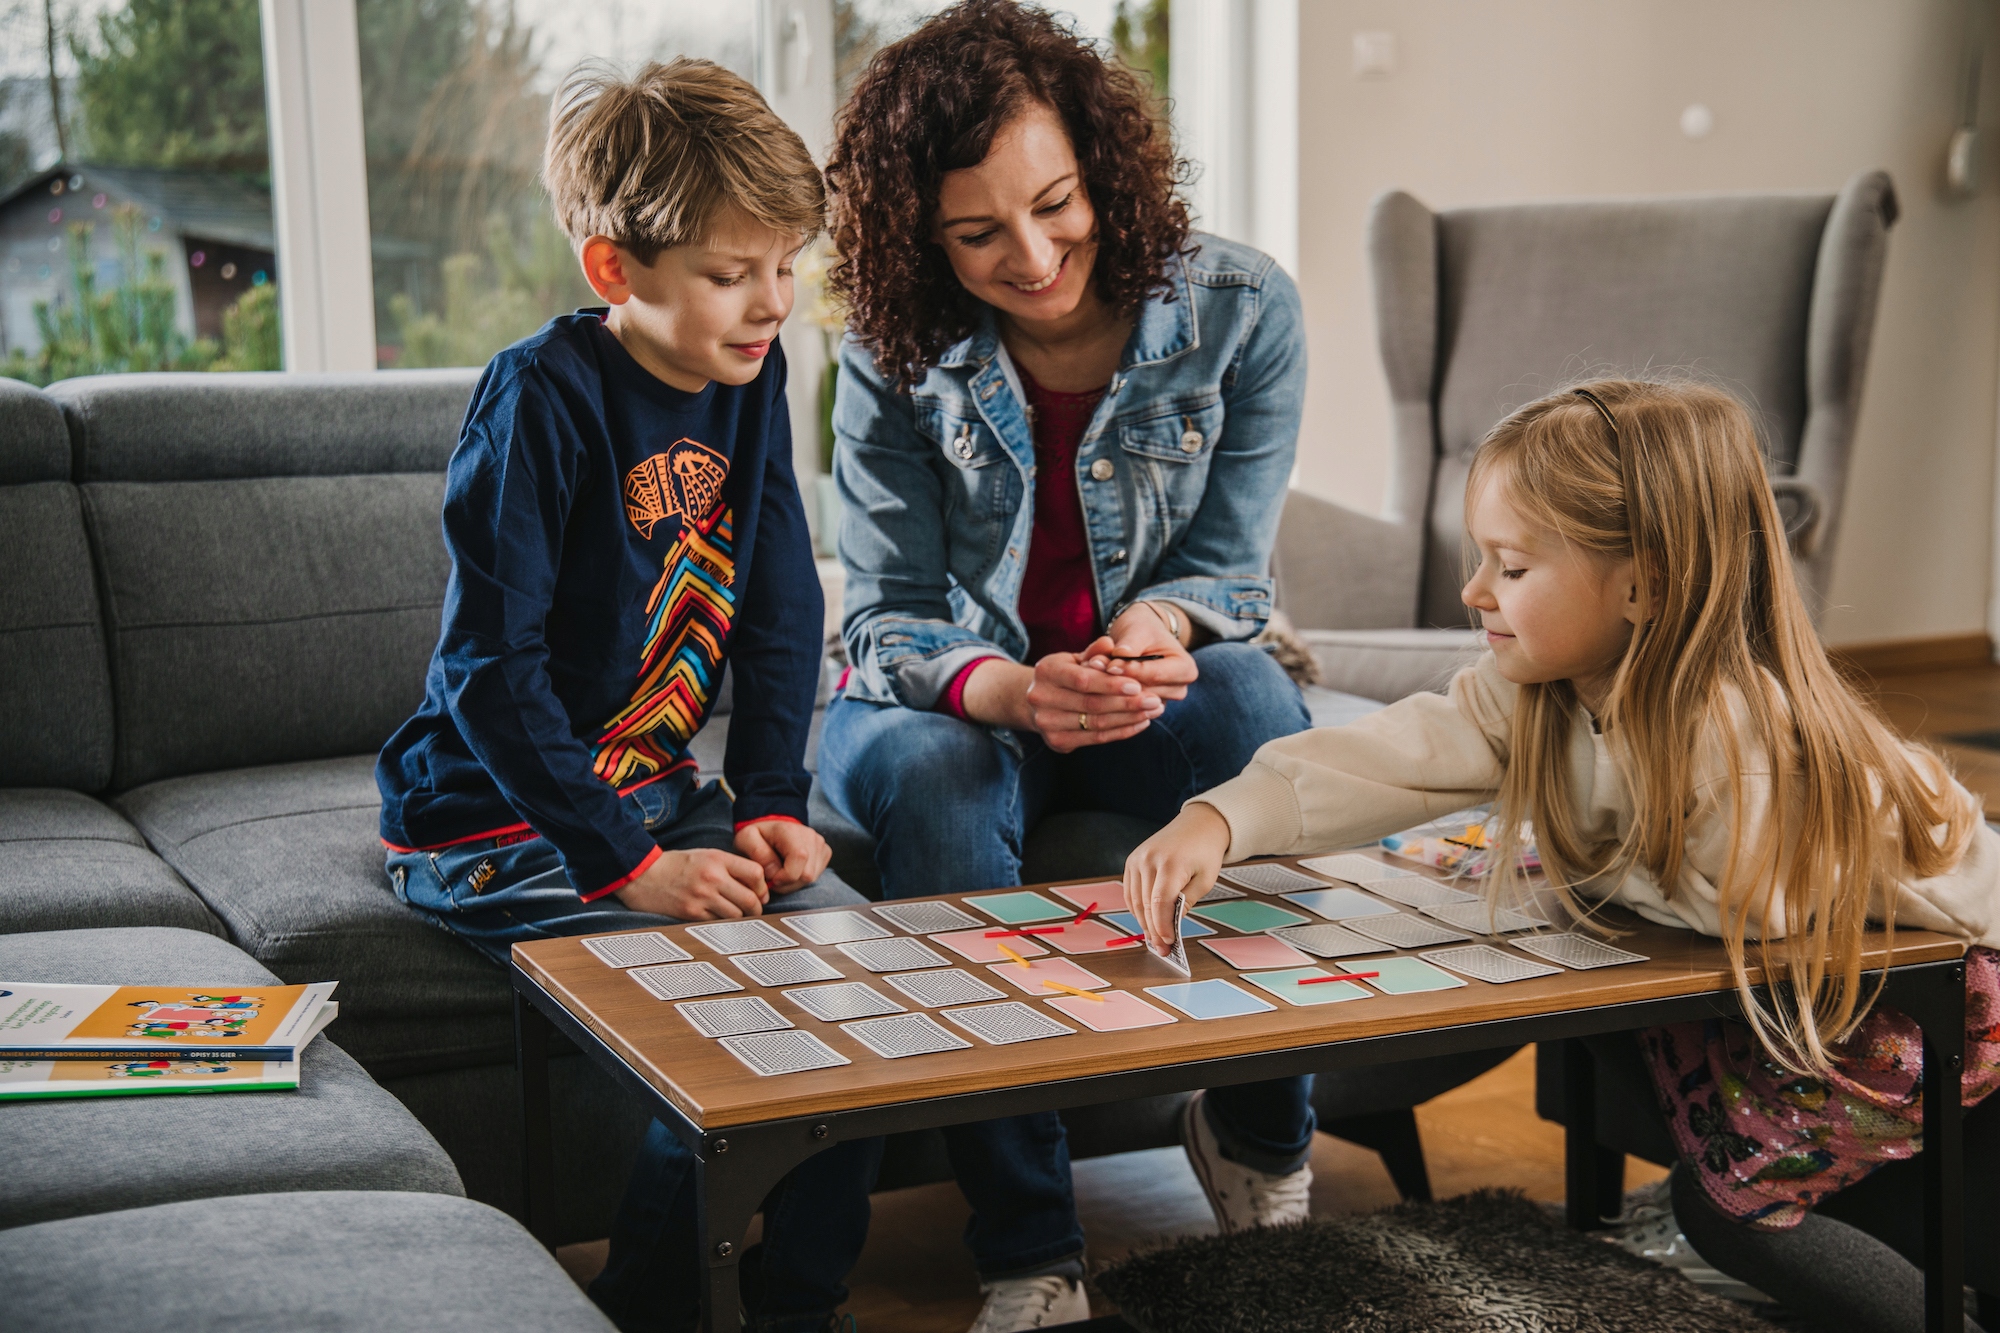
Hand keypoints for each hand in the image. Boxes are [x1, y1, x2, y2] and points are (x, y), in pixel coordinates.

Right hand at [613, 848, 767, 919]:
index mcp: (717, 859)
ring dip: (740, 917)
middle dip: (757, 907)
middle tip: (754, 909)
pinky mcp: (692, 913)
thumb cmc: (676, 865)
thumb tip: (756, 884)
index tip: (760, 892)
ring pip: (737, 915)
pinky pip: (718, 923)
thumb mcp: (705, 855)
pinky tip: (716, 917)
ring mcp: (702, 897)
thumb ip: (730, 866)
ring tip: (735, 914)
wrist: (643, 875)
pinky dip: (721, 922)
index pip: (756, 873)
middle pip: (751, 898)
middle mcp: (712, 877)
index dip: (763, 886)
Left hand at [734, 819, 830, 894]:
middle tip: (774, 877)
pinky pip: (816, 875)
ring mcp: (820, 844)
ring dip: (794, 882)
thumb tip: (774, 872)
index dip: (785, 876)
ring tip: (781, 872)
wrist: (772, 828)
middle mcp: (811, 836)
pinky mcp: (825, 852)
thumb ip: (758, 853)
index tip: (771, 879)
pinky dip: (802, 878)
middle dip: (788, 883)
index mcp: (791, 831)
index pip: (799, 858)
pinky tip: (791, 869)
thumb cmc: (758, 835)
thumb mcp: (747, 839)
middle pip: (807, 874)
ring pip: (812, 877)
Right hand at [958, 655, 1161, 751]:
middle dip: (1127, 703)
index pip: (1083, 680)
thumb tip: (1111, 644)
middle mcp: (1040, 698)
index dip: (1111, 684)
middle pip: (1092, 704)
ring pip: (1097, 723)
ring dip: (1129, 718)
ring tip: (1153, 711)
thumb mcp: (1076, 657)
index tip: (1138, 684)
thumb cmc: (1065, 674)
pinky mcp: (1056, 742)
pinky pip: (1096, 738)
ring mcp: (1046, 723)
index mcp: (1046, 671)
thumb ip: (1095, 652)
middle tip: (1155, 700)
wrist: (1037, 702)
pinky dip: (1121, 731)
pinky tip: (1141, 723)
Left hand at [1085, 602, 1200, 702]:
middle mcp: (1178, 689)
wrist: (1142, 635)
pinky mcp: (1145, 708)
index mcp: (1185, 669)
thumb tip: (1116, 659)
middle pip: (1144, 692)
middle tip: (1092, 669)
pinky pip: (1126, 707)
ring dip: (1110, 689)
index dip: (1130, 671)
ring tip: (1090, 673)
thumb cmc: (1142, 630)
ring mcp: (1162, 701)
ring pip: (1132, 702)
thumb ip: (1128, 646)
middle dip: (1117, 682)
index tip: (1108, 665)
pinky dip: (1109, 695)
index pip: (1155, 675)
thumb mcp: (1137, 631)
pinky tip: (1092, 685)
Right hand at [1124, 803, 1232, 950]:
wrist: (1197, 824)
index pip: (1161, 903)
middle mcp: (1149, 860)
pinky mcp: (1132, 861)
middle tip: (1162, 949)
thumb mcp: (1206, 880)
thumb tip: (1171, 924)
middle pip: (1146, 905)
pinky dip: (1137, 908)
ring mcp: (1137, 859)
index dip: (1162, 927)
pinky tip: (1147, 920)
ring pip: (1136, 901)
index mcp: (1171, 863)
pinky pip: (1130, 892)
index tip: (1169, 943)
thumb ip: (1187, 902)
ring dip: (1144, 922)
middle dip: (1154, 930)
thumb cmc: (1205, 851)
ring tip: (1155, 939)